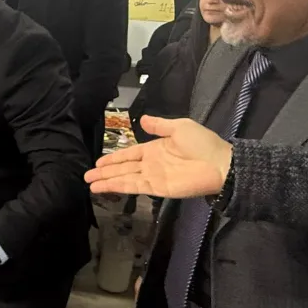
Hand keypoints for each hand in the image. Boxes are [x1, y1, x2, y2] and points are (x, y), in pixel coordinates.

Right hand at [84, 116, 232, 198]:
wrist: (220, 164)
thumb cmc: (202, 143)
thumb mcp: (179, 126)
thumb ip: (159, 125)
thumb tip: (143, 119)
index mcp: (155, 149)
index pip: (129, 154)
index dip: (113, 158)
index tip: (98, 161)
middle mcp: (150, 164)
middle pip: (122, 168)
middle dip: (104, 171)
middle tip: (87, 175)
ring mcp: (152, 177)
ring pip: (124, 178)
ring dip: (106, 181)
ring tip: (89, 183)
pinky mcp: (156, 188)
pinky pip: (133, 186)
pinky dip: (118, 187)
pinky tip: (105, 187)